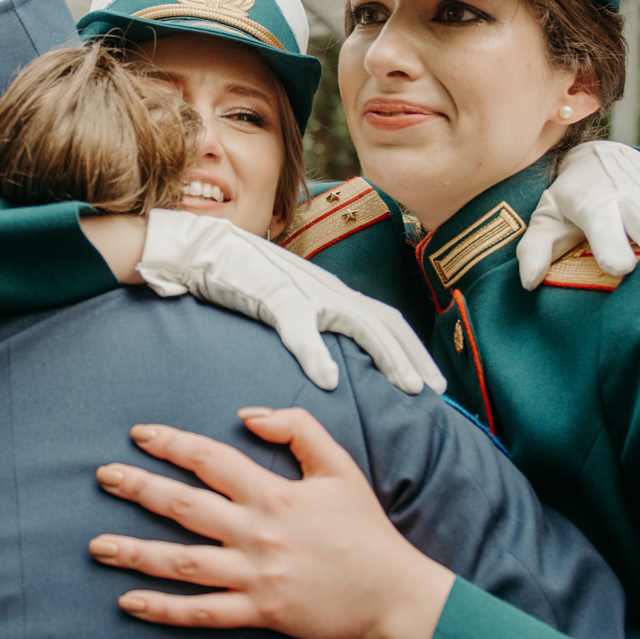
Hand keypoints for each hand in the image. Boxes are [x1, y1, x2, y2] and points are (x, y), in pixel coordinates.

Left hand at [87, 408, 454, 638]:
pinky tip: (128, 602)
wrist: (391, 593)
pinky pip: (203, 613)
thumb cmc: (365, 529)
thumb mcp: (339, 467)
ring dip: (135, 552)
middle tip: (103, 477)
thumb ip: (298, 430)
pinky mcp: (260, 613)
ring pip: (182, 563)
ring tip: (96, 546)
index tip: (139, 435)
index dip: (172, 444)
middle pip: (184, 506)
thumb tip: (247, 414)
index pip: (211, 460)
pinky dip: (164, 610)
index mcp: (273, 494)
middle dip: (139, 489)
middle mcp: (257, 533)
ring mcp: (255, 576)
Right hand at [135, 207, 444, 395]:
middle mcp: (327, 289)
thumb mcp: (285, 303)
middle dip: (415, 357)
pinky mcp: (273, 294)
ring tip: (408, 387)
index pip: (385, 319)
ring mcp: (303, 290)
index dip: (411, 349)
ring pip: (359, 324)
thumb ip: (310, 324)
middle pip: (385, 322)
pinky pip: (300, 328)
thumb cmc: (240, 279)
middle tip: (437, 391)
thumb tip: (329, 359)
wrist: (202, 247)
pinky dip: (317, 355)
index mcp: (332, 292)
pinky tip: (329, 381)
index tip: (431, 381)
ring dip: (387, 356)